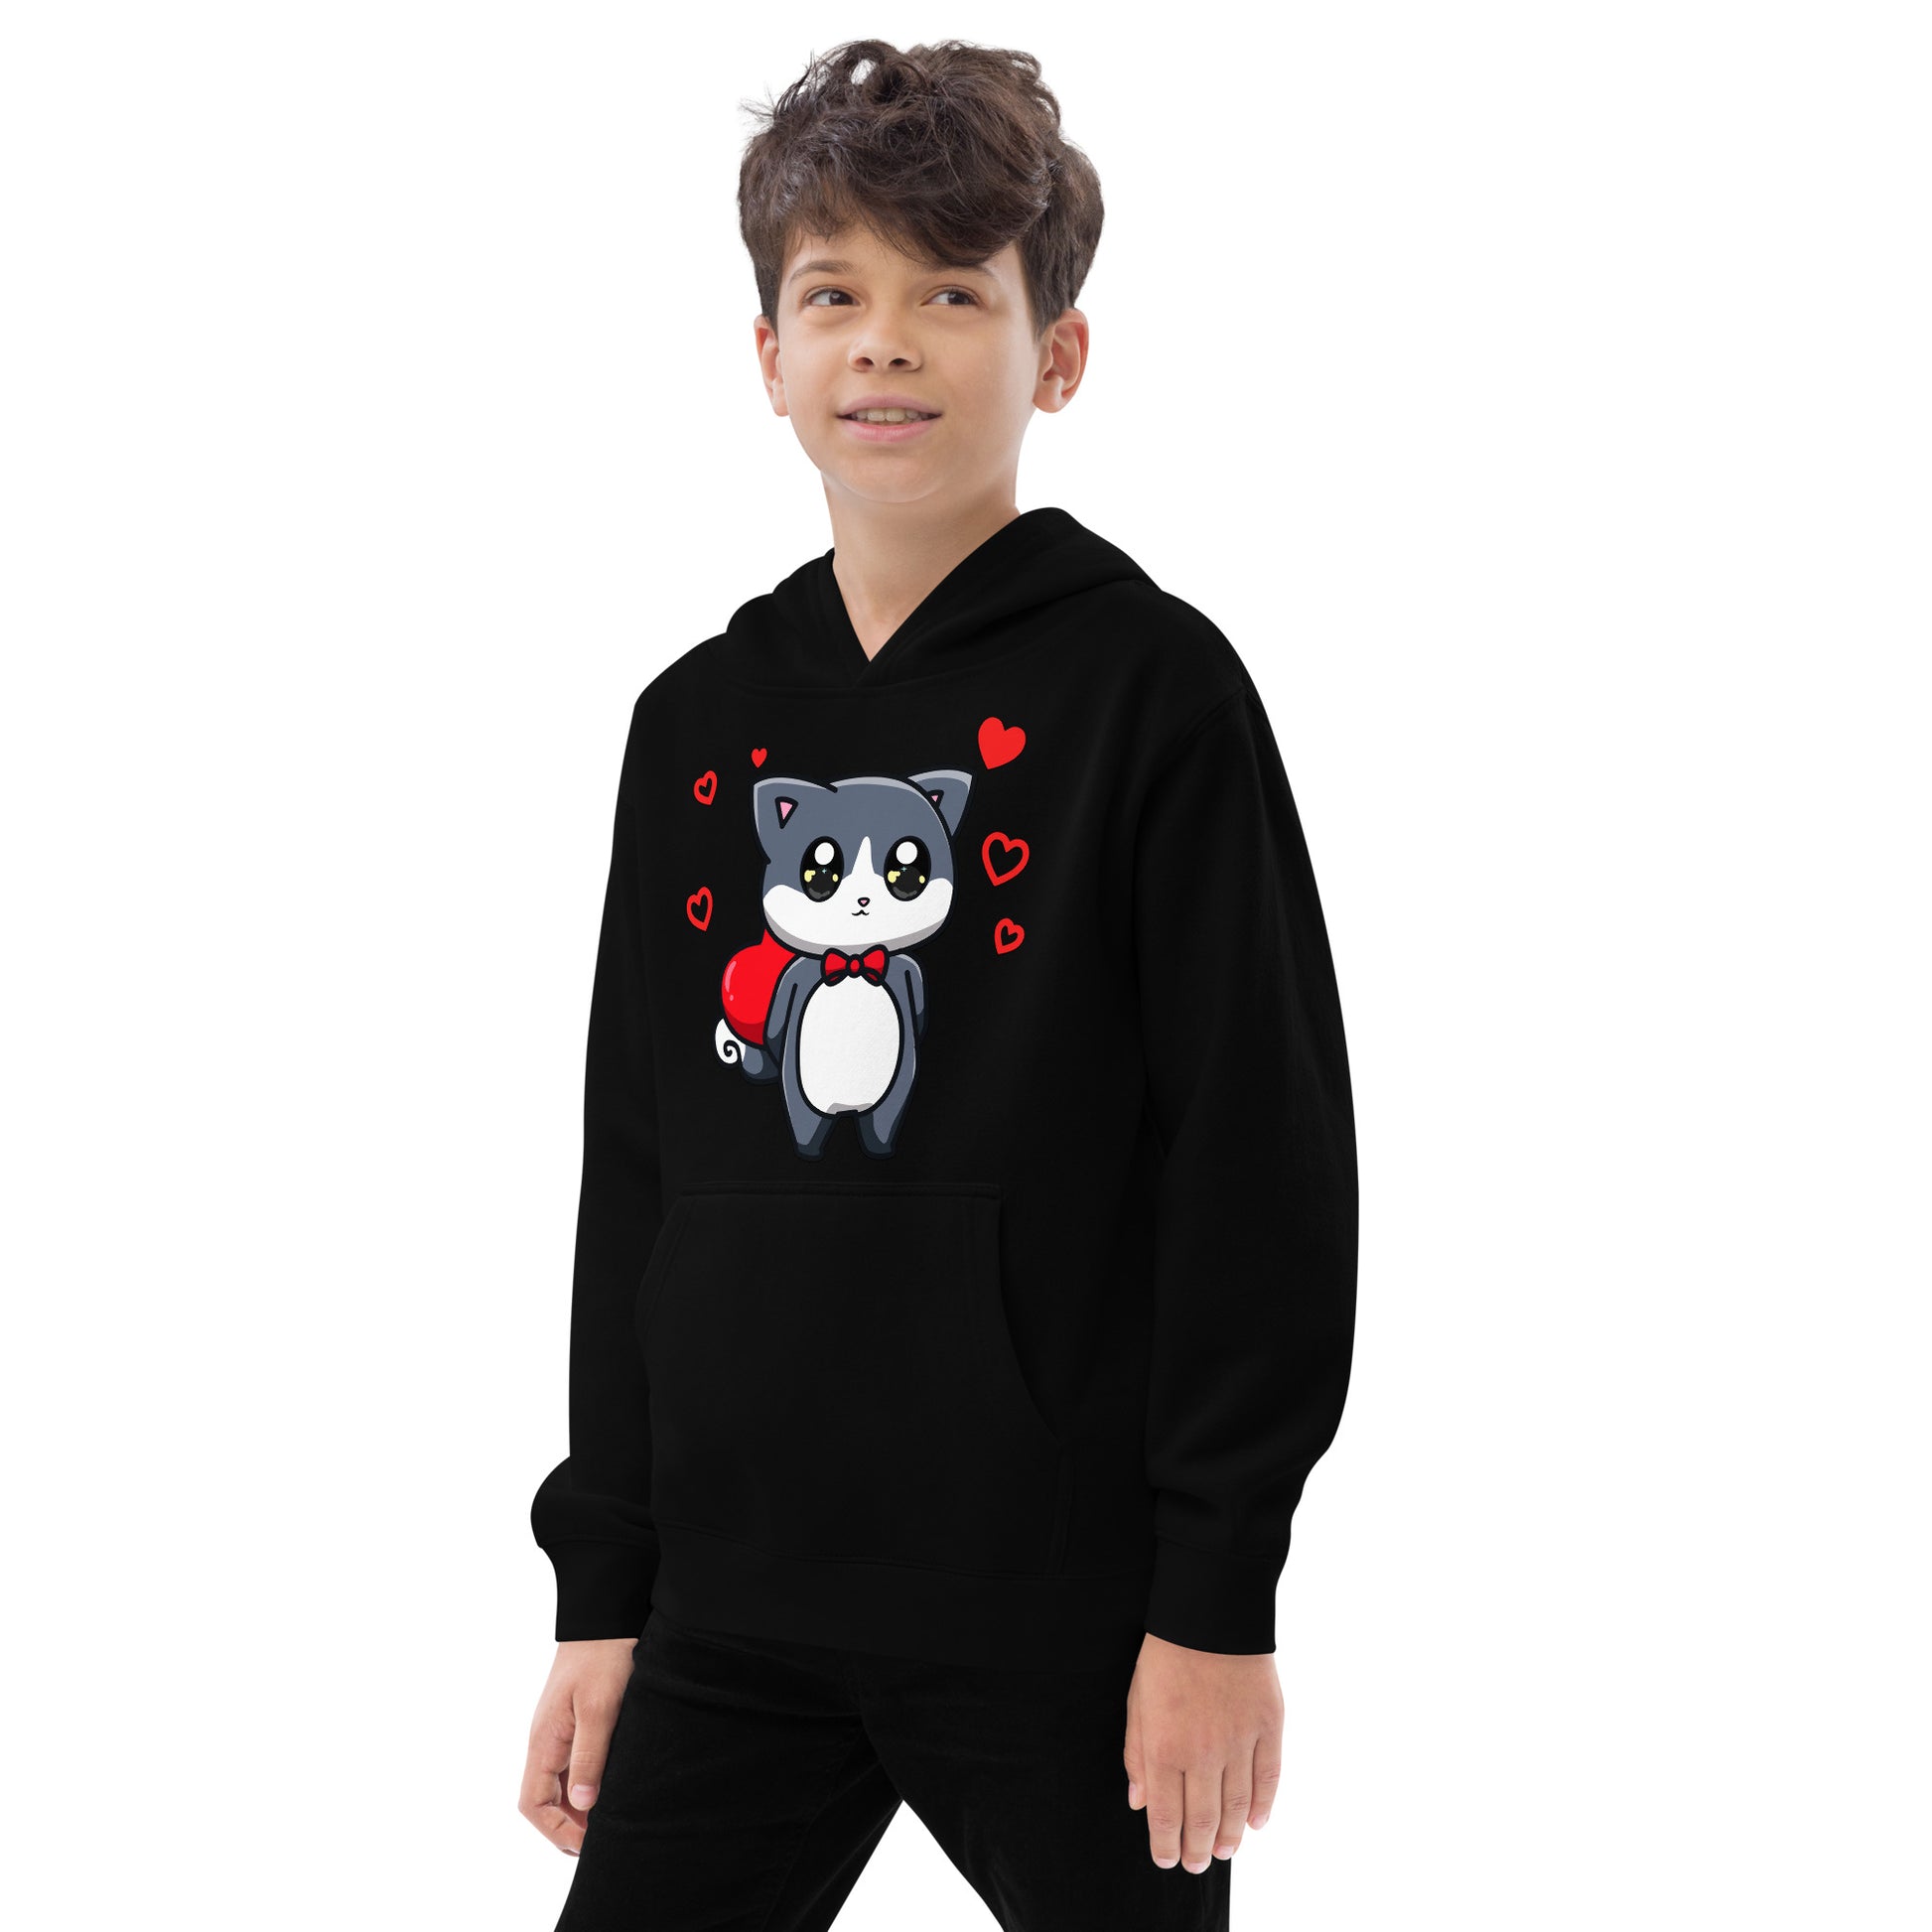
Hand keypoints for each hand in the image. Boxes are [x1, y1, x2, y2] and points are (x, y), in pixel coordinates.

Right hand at [519, 1637, 639, 1853]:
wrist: (605, 1616)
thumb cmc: (602, 1657)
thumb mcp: (600, 1708)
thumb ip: (590, 1756)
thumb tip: (583, 1805)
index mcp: (543, 1741)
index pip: (532, 1804)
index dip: (555, 1831)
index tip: (589, 1844)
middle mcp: (545, 1741)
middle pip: (543, 1801)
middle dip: (566, 1828)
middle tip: (603, 1841)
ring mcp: (558, 1732)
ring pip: (558, 1786)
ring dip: (577, 1809)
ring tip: (610, 1822)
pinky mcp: (574, 1723)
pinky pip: (572, 1766)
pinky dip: (586, 1786)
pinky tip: (610, 1790)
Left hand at [1123, 1633, 1282, 1871]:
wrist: (1209, 1612)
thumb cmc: (1166, 1656)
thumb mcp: (1137, 1702)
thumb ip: (1137, 1755)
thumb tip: (1139, 1803)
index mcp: (1165, 1747)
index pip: (1166, 1816)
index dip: (1166, 1845)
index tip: (1166, 1859)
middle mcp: (1204, 1753)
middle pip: (1204, 1819)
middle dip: (1197, 1849)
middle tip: (1196, 1864)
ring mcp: (1240, 1741)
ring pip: (1239, 1807)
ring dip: (1232, 1836)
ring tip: (1225, 1852)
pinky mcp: (1269, 1726)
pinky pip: (1269, 1778)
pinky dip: (1264, 1805)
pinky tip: (1257, 1823)